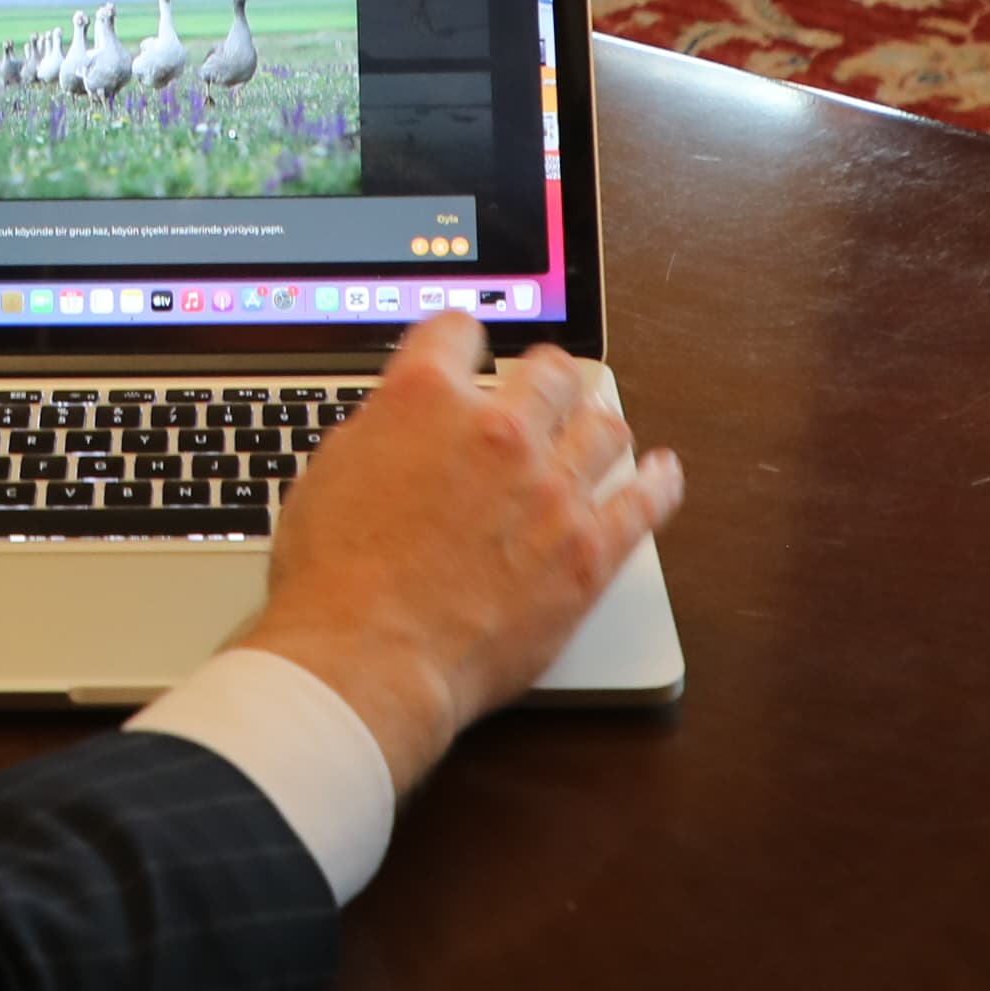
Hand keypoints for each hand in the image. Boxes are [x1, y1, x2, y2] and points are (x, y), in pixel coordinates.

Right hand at [234, 312, 680, 792]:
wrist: (367, 657)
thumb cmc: (335, 580)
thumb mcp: (329, 475)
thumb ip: (381, 433)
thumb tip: (403, 426)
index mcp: (425, 400)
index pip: (457, 332)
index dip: (459, 341)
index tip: (466, 352)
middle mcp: (498, 432)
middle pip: (549, 373)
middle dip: (544, 377)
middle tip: (543, 388)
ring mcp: (551, 491)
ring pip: (603, 428)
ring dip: (594, 426)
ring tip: (593, 431)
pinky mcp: (587, 552)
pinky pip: (644, 502)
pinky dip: (657, 481)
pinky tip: (660, 471)